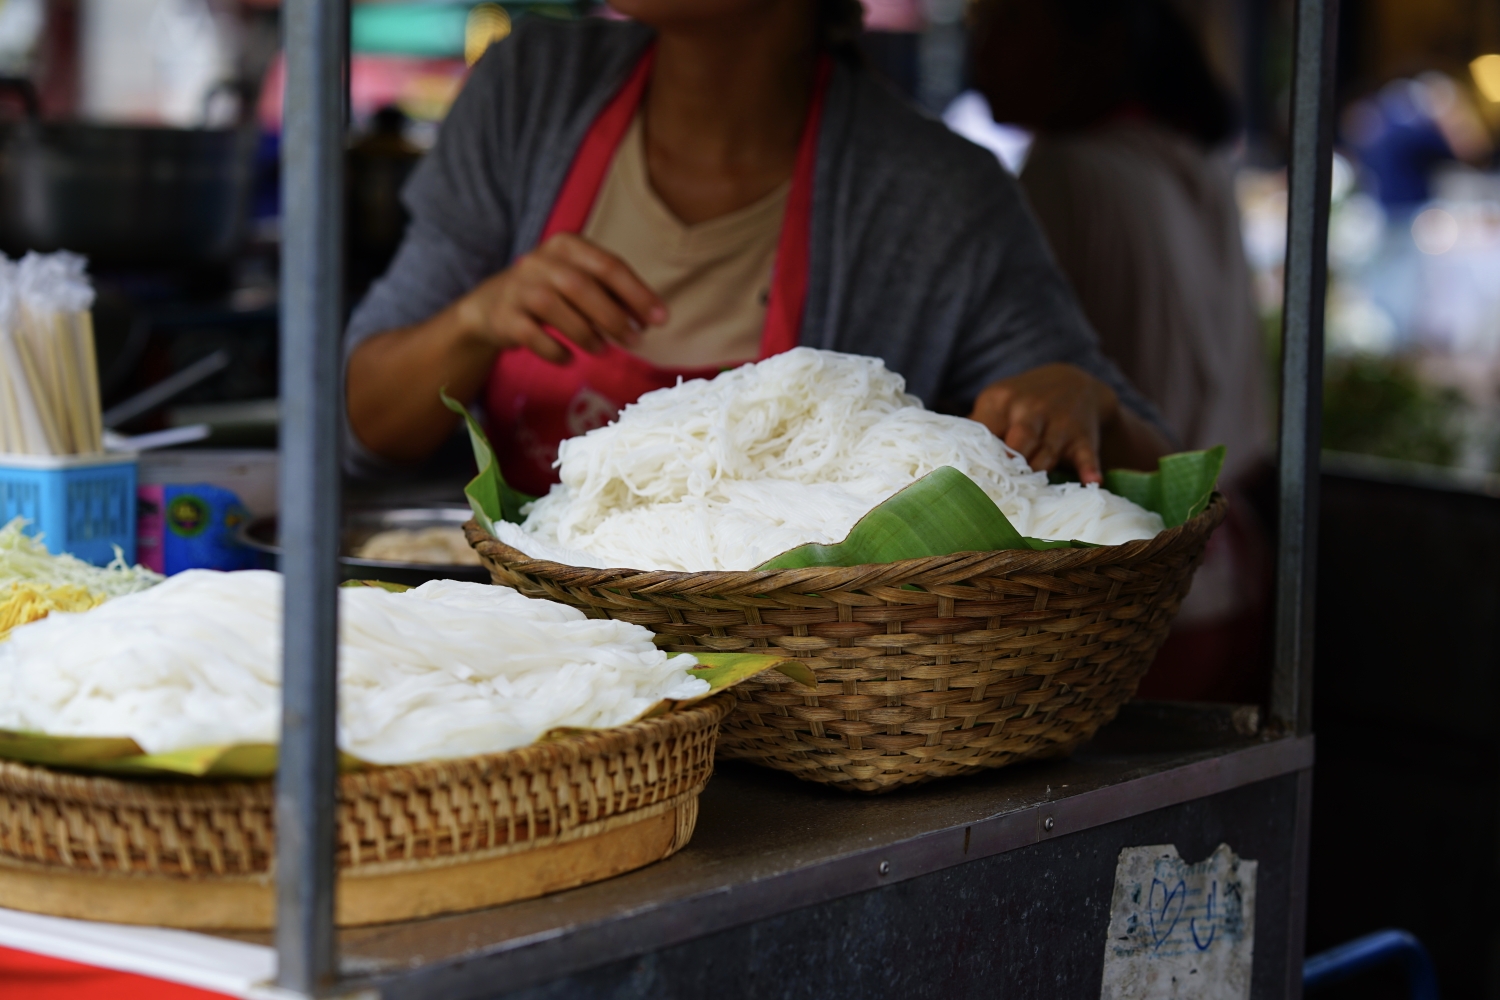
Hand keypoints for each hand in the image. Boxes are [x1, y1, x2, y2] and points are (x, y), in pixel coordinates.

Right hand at [454, 233, 667, 363]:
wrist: (492, 305)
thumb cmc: (551, 293)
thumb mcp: (580, 282)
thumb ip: (614, 294)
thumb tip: (652, 318)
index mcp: (566, 245)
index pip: (608, 265)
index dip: (638, 293)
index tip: (661, 319)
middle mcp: (539, 261)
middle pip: (582, 286)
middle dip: (613, 317)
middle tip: (635, 341)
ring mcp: (518, 288)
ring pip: (555, 310)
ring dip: (586, 334)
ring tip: (603, 349)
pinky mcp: (504, 317)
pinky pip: (533, 336)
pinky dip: (556, 351)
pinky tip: (570, 358)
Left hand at [969, 363, 1119, 483]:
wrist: (1073, 381)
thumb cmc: (1022, 403)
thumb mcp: (996, 403)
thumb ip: (975, 428)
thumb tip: (940, 456)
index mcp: (1000, 401)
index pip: (983, 432)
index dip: (977, 459)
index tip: (965, 484)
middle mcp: (1029, 409)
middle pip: (1016, 444)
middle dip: (1009, 469)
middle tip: (996, 496)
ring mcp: (1058, 422)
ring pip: (1045, 455)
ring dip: (1038, 475)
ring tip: (1029, 498)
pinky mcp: (1082, 436)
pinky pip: (1086, 455)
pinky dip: (1089, 468)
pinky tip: (1092, 481)